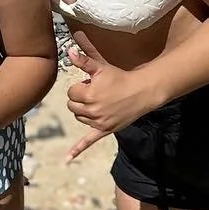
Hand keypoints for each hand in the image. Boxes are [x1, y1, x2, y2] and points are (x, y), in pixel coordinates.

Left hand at [64, 31, 152, 160]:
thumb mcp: (101, 66)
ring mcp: (98, 121)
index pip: (71, 91)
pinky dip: (77, 150)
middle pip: (72, 105)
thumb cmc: (120, 77)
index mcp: (89, 93)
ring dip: (83, 111)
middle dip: (81, 98)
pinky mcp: (104, 130)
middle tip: (96, 92)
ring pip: (78, 117)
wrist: (141, 92)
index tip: (92, 83)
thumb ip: (84, 58)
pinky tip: (67, 159)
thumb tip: (69, 49)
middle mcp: (92, 109)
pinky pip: (88, 141)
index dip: (80, 86)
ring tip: (98, 102)